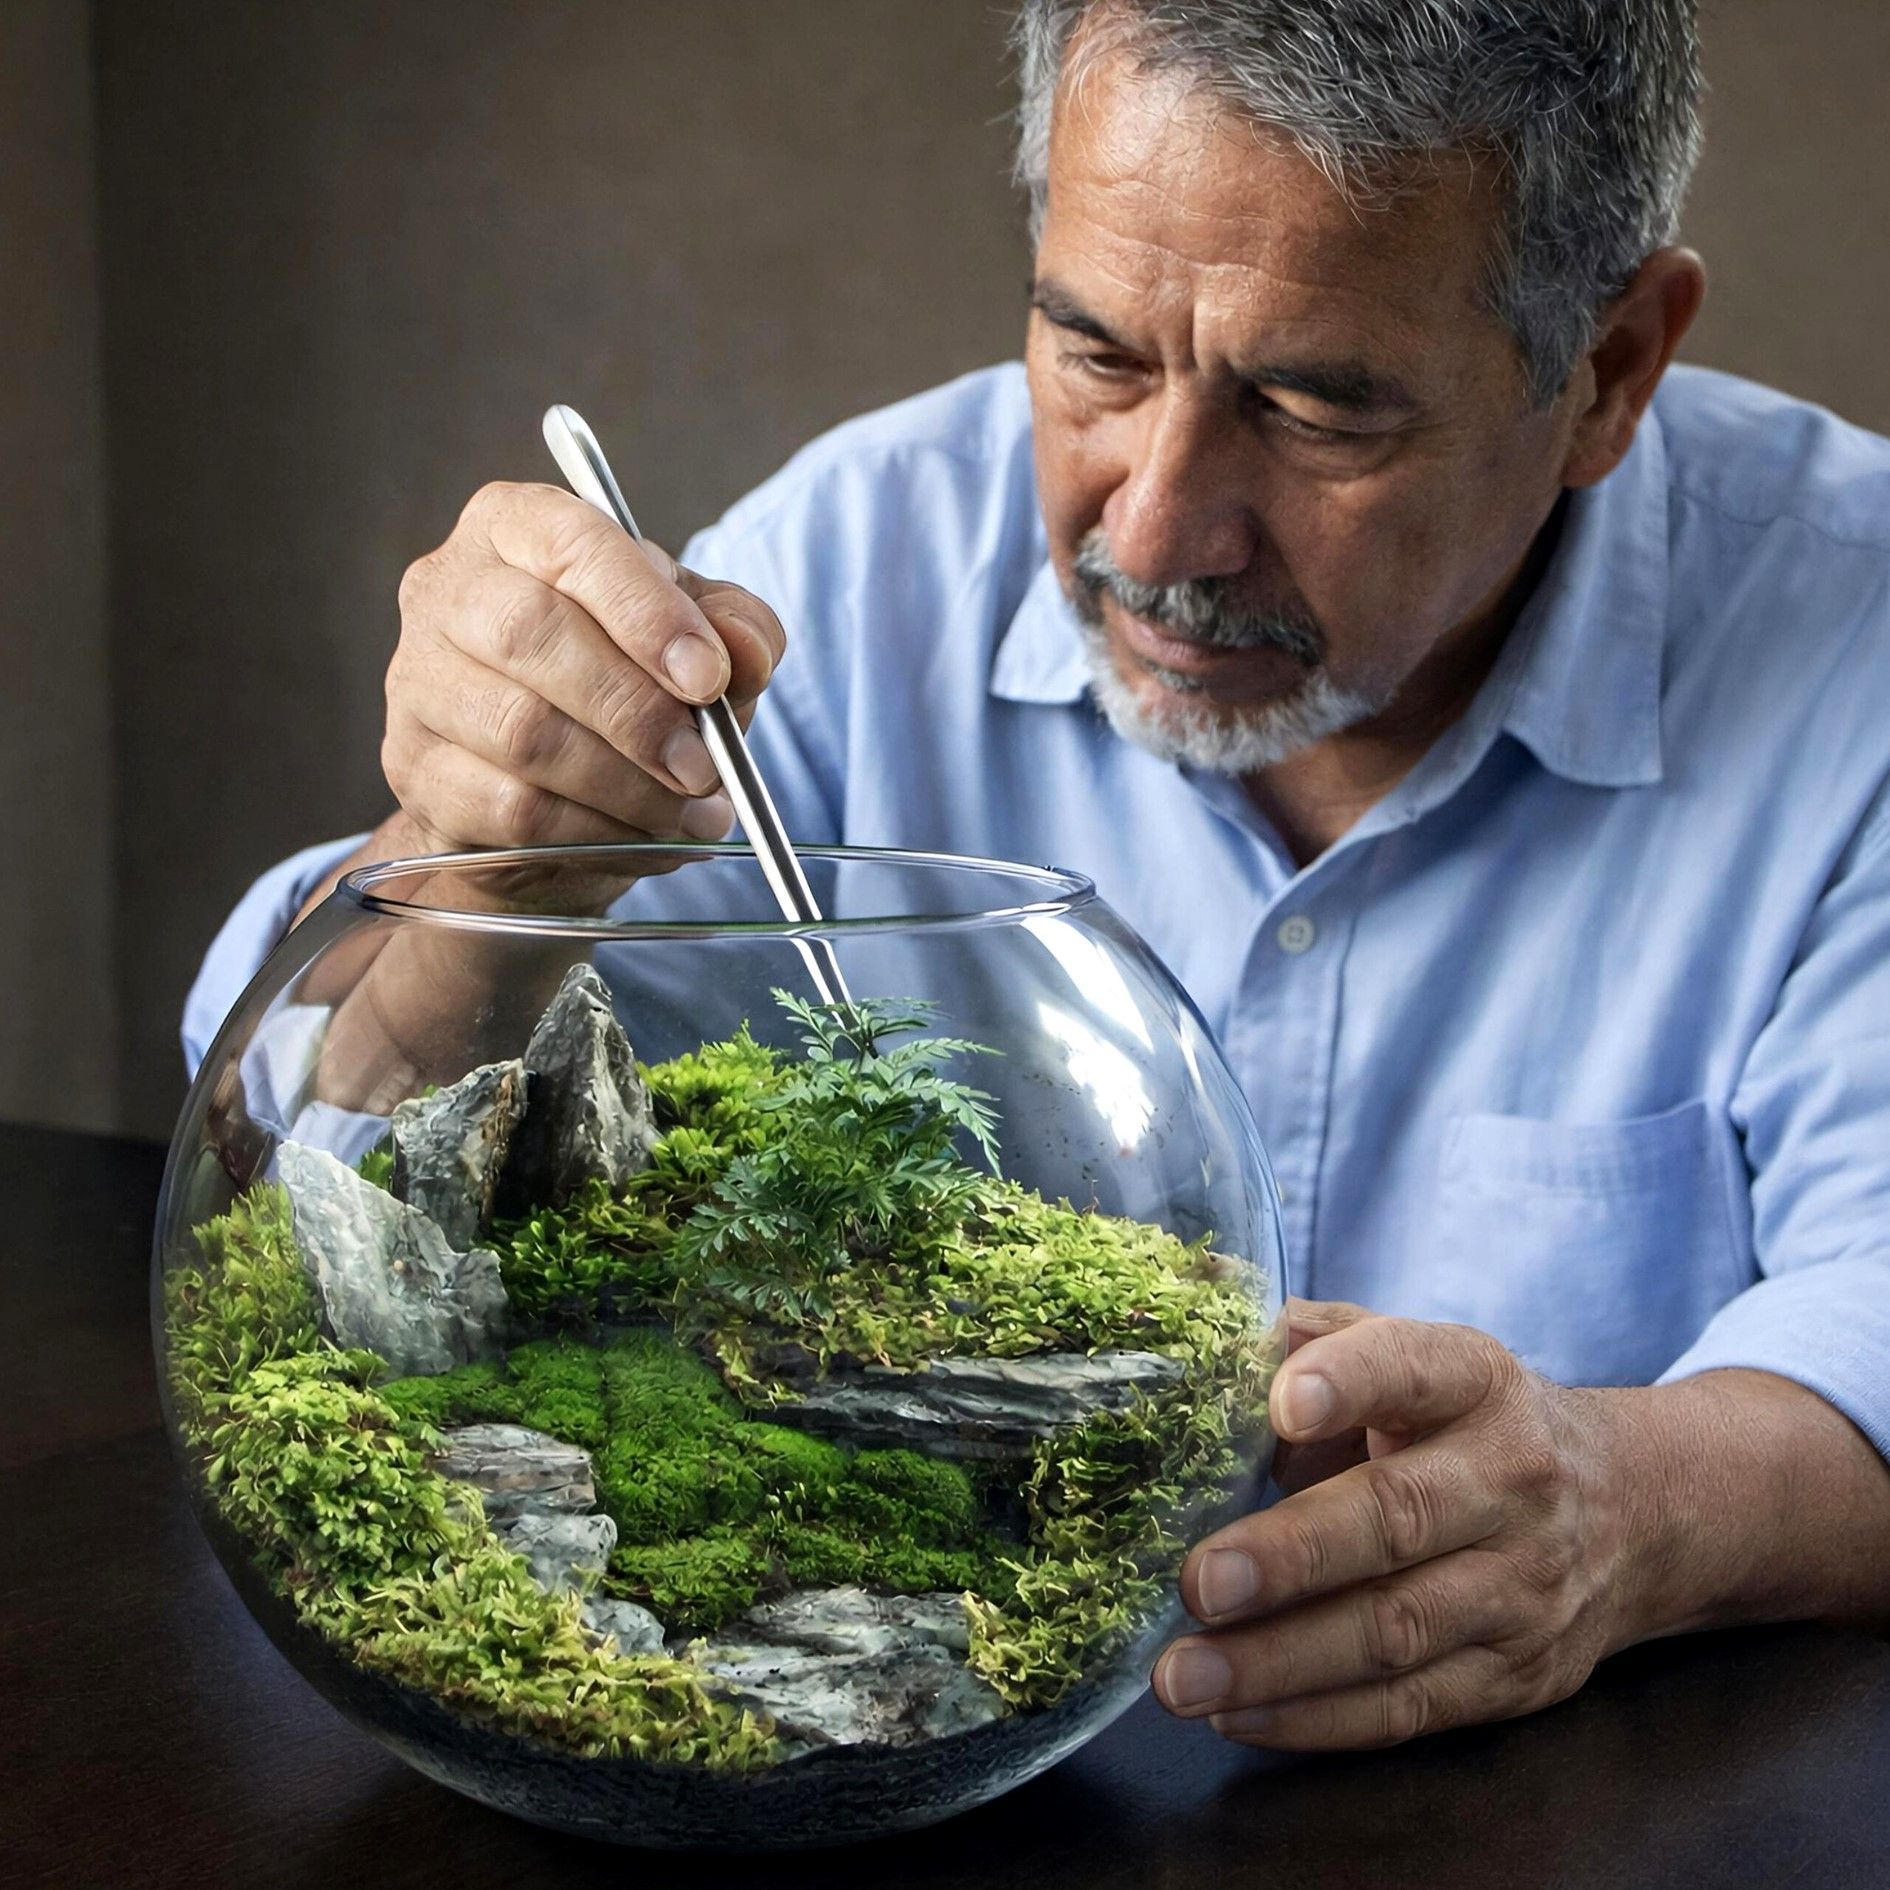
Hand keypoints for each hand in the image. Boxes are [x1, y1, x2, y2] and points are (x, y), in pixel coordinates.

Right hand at [385, 482, 785, 848]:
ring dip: (627, 784)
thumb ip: (733, 630)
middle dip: (638, 711)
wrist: (544, 793)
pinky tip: (642, 838)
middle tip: (705, 767)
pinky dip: (594, 831)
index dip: (645, 612)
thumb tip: (747, 650)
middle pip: (531, 634)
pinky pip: (510, 807)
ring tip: (691, 811)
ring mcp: (418, 681)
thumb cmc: (621, 683)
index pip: (571, 544)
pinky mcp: (415, 769)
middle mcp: (449, 590)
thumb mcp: (692, 639)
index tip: (710, 678)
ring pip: (522, 731)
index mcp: (517, 527)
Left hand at [1152, 1300, 1642, 1748]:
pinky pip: (1409, 1709)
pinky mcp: (1517, 1677)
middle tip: (1197, 1581)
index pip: (1412, 1367)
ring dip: (1279, 1661)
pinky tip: (1237, 1715)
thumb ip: (1318, 1339)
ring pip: (1395, 1631)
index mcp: (1475, 1381)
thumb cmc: (1467, 1423)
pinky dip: (1315, 1719)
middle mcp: (1510, 1480)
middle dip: (1290, 1557)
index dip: (1348, 1381)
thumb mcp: (1416, 1358)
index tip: (1280, 1405)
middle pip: (1396, 1520)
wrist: (1633, 1510)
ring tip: (1185, 1676)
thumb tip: (1219, 1337)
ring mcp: (1521, 1587)